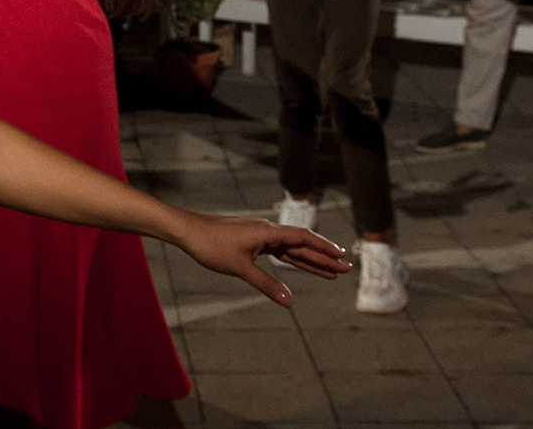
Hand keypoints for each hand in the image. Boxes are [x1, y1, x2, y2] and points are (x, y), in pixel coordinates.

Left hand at [174, 213, 351, 307]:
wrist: (187, 231)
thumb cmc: (211, 245)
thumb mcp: (240, 268)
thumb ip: (266, 284)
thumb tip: (288, 301)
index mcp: (268, 232)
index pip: (303, 238)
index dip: (324, 248)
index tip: (342, 257)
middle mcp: (267, 231)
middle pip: (302, 244)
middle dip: (323, 258)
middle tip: (345, 269)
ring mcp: (259, 236)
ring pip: (291, 250)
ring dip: (310, 261)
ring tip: (330, 272)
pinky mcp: (251, 242)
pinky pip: (277, 252)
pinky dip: (291, 260)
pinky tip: (301, 266)